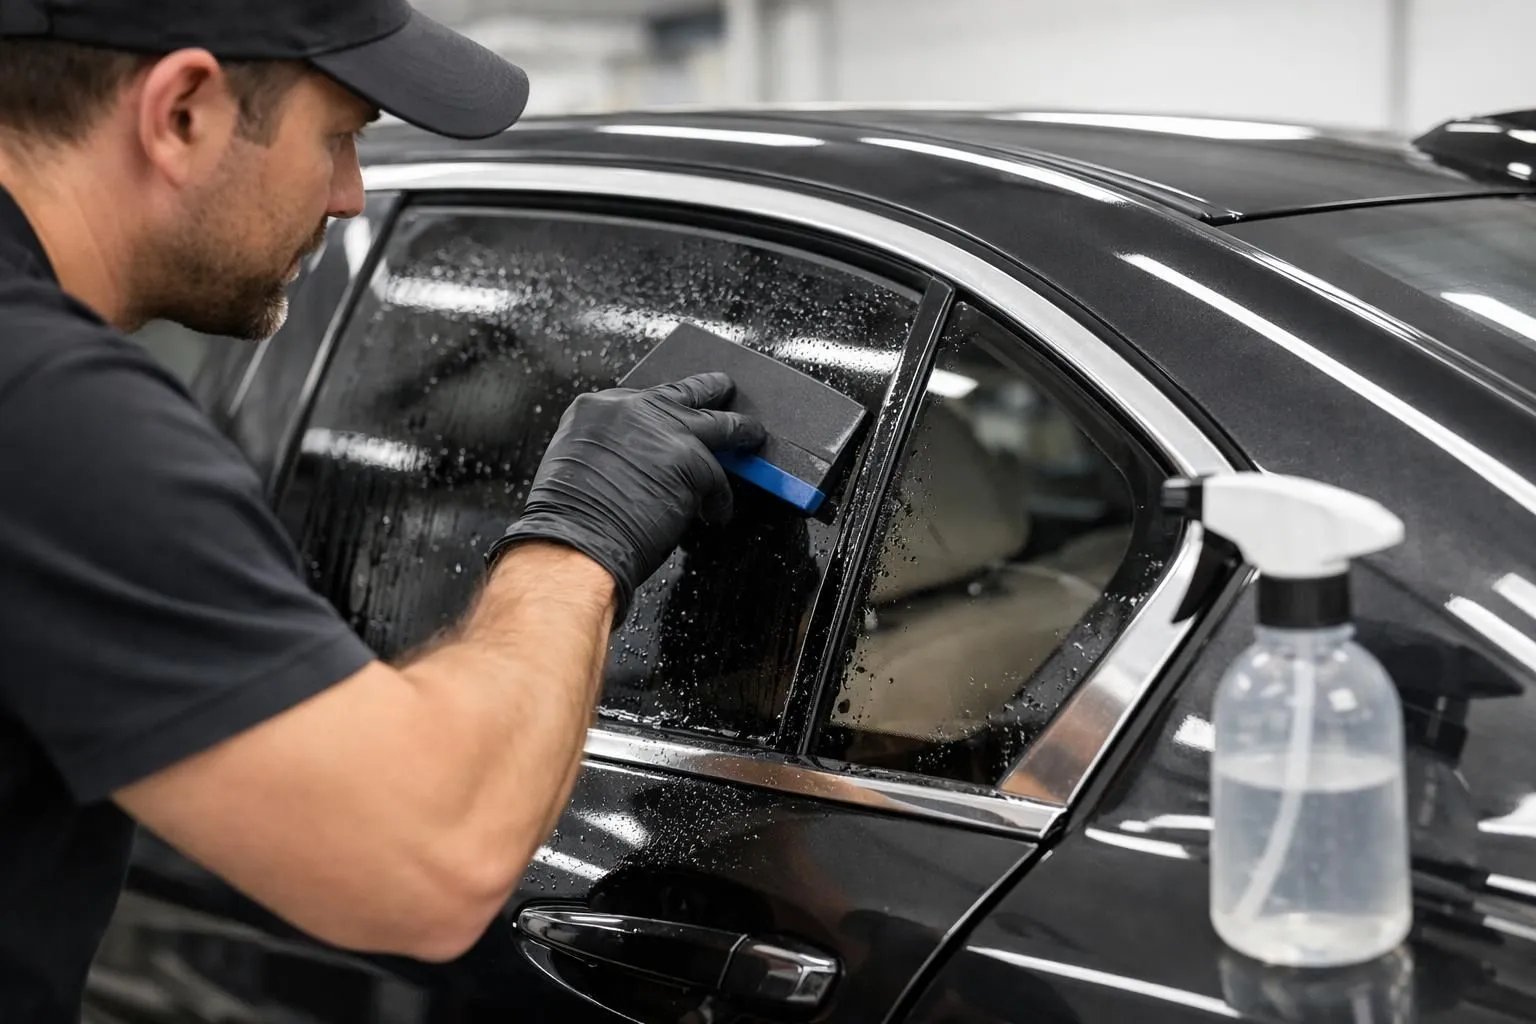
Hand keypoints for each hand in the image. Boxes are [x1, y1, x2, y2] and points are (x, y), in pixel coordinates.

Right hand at [489, 373, 765, 621]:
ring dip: (741, 430)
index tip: (674, 412)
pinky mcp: (692, 460)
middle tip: (725, 387)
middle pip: (686, 391)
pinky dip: (719, 500)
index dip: (663, 407)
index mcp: (596, 408)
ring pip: (720, 422)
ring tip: (752, 435)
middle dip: (710, 389)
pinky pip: (719, 479)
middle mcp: (633, 409)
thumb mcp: (576, 463)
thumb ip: (610, 448)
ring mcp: (666, 431)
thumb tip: (641, 459)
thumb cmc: (569, 520)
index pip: (643, 397)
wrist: (575, 543)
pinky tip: (716, 515)